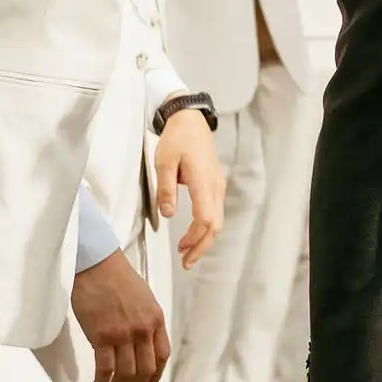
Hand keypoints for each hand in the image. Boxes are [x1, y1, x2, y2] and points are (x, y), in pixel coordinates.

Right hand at [72, 249, 169, 381]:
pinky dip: (102, 381)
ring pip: (125, 373)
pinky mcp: (101, 336)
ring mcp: (123, 334)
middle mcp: (143, 330)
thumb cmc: (117, 277)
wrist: (97, 264)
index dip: (155, 375)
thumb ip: (146, 320)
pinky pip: (105, 368)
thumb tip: (142, 341)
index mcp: (156, 320)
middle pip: (145, 369)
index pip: (162, 356)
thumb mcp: (144, 298)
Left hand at [153, 108, 223, 266]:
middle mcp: (215, 186)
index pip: (205, 218)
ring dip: (204, 239)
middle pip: (215, 225)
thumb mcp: (164, 162)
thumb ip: (166, 189)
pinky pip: (215, 212)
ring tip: (187, 252)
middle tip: (186, 262)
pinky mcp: (215, 185)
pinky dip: (207, 228)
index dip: (194, 237)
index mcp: (203, 181)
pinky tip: (194, 234)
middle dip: (201, 246)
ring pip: (217, 220)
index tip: (181, 249)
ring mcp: (218, 186)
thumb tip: (169, 215)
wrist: (191, 120)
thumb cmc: (177, 138)